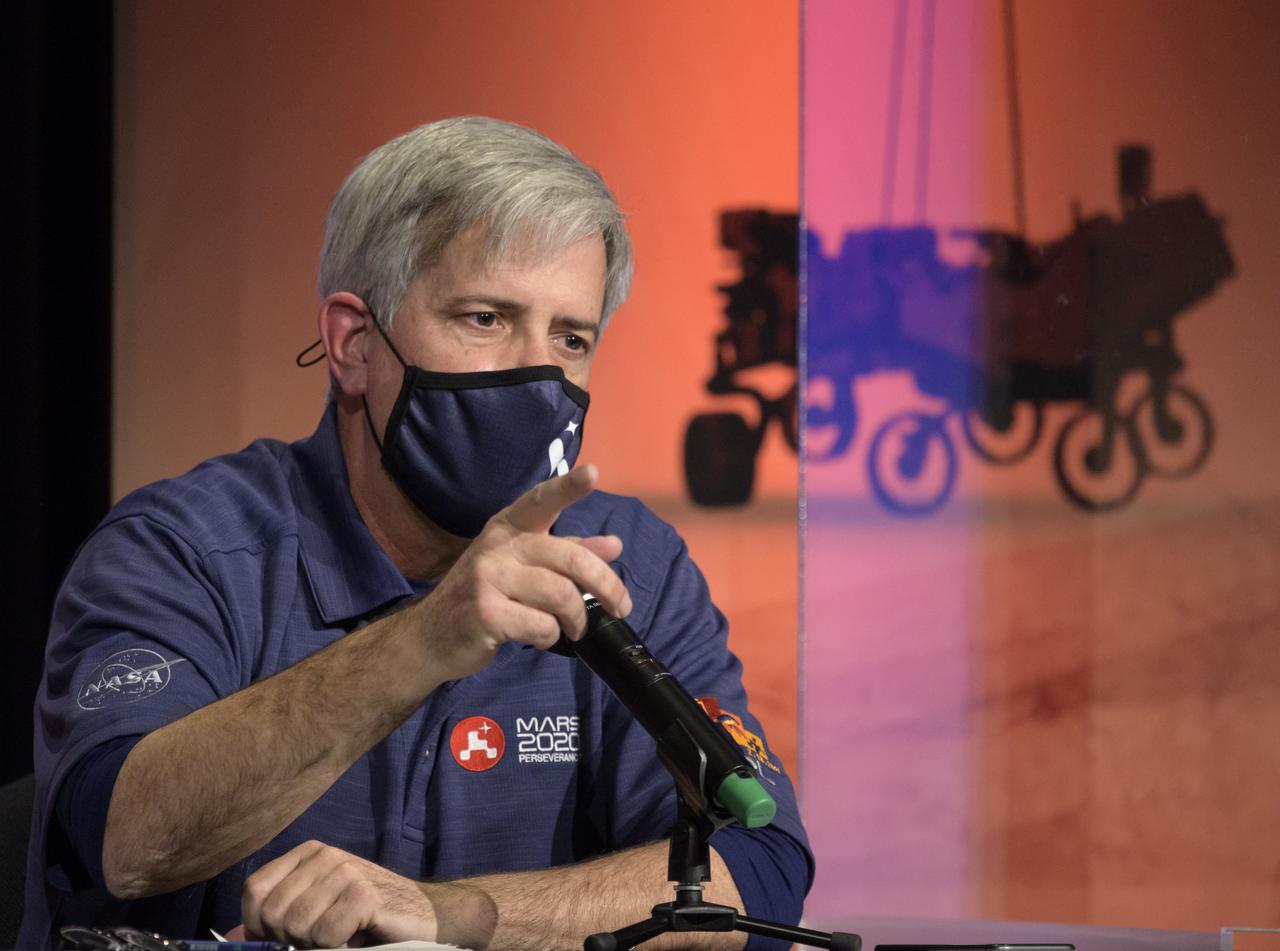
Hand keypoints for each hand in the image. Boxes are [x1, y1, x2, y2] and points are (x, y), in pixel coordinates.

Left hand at [238, 841, 435, 947]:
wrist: (423, 915)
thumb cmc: (364, 918)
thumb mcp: (316, 910)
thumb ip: (279, 917)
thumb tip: (236, 936)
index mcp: (307, 854)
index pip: (253, 891)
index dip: (259, 925)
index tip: (286, 937)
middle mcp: (324, 856)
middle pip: (272, 914)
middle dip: (290, 939)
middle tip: (322, 937)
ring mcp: (344, 871)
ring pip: (295, 927)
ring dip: (315, 944)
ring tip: (340, 935)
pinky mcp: (363, 895)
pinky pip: (324, 935)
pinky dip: (336, 946)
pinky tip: (356, 936)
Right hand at [415, 464, 632, 681]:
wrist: (429, 637)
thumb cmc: (484, 597)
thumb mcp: (522, 568)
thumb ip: (567, 554)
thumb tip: (614, 545)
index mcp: (508, 529)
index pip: (540, 501)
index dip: (567, 487)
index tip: (593, 473)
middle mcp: (498, 547)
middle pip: (569, 559)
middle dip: (606, 585)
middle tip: (622, 606)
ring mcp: (488, 578)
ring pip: (560, 595)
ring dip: (577, 618)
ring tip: (575, 628)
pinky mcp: (485, 613)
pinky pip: (541, 625)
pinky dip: (551, 636)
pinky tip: (542, 637)